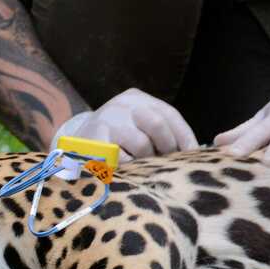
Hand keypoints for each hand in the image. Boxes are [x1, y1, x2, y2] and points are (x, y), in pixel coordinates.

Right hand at [53, 88, 197, 160]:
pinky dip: (129, 168)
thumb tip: (195, 150)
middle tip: (168, 162)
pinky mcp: (96, 139)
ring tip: (143, 165)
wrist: (74, 146)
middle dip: (167, 147)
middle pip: (157, 123)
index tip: (193, 154)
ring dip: (146, 159)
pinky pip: (123, 159)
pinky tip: (126, 169)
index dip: (185, 135)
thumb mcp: (136, 126)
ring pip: (141, 144)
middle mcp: (122, 104)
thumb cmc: (115, 140)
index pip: (169, 114)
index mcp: (137, 99)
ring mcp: (108, 119)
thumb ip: (160, 132)